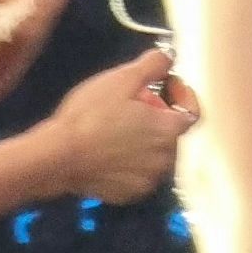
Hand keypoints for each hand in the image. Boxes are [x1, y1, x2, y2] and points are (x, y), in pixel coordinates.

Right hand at [48, 48, 196, 202]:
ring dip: (144, 141)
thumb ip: (153, 65)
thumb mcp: (122, 78)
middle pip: (171, 133)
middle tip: (132, 105)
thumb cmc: (90, 116)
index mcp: (169, 130)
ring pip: (155, 154)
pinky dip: (130, 162)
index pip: (192, 111)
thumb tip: (168, 58)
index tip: (165, 86)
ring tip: (117, 128)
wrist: (59, 156)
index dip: (181, 95)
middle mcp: (166, 159)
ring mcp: (148, 179)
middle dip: (158, 117)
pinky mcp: (130, 194)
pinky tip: (109, 151)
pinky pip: (138, 174)